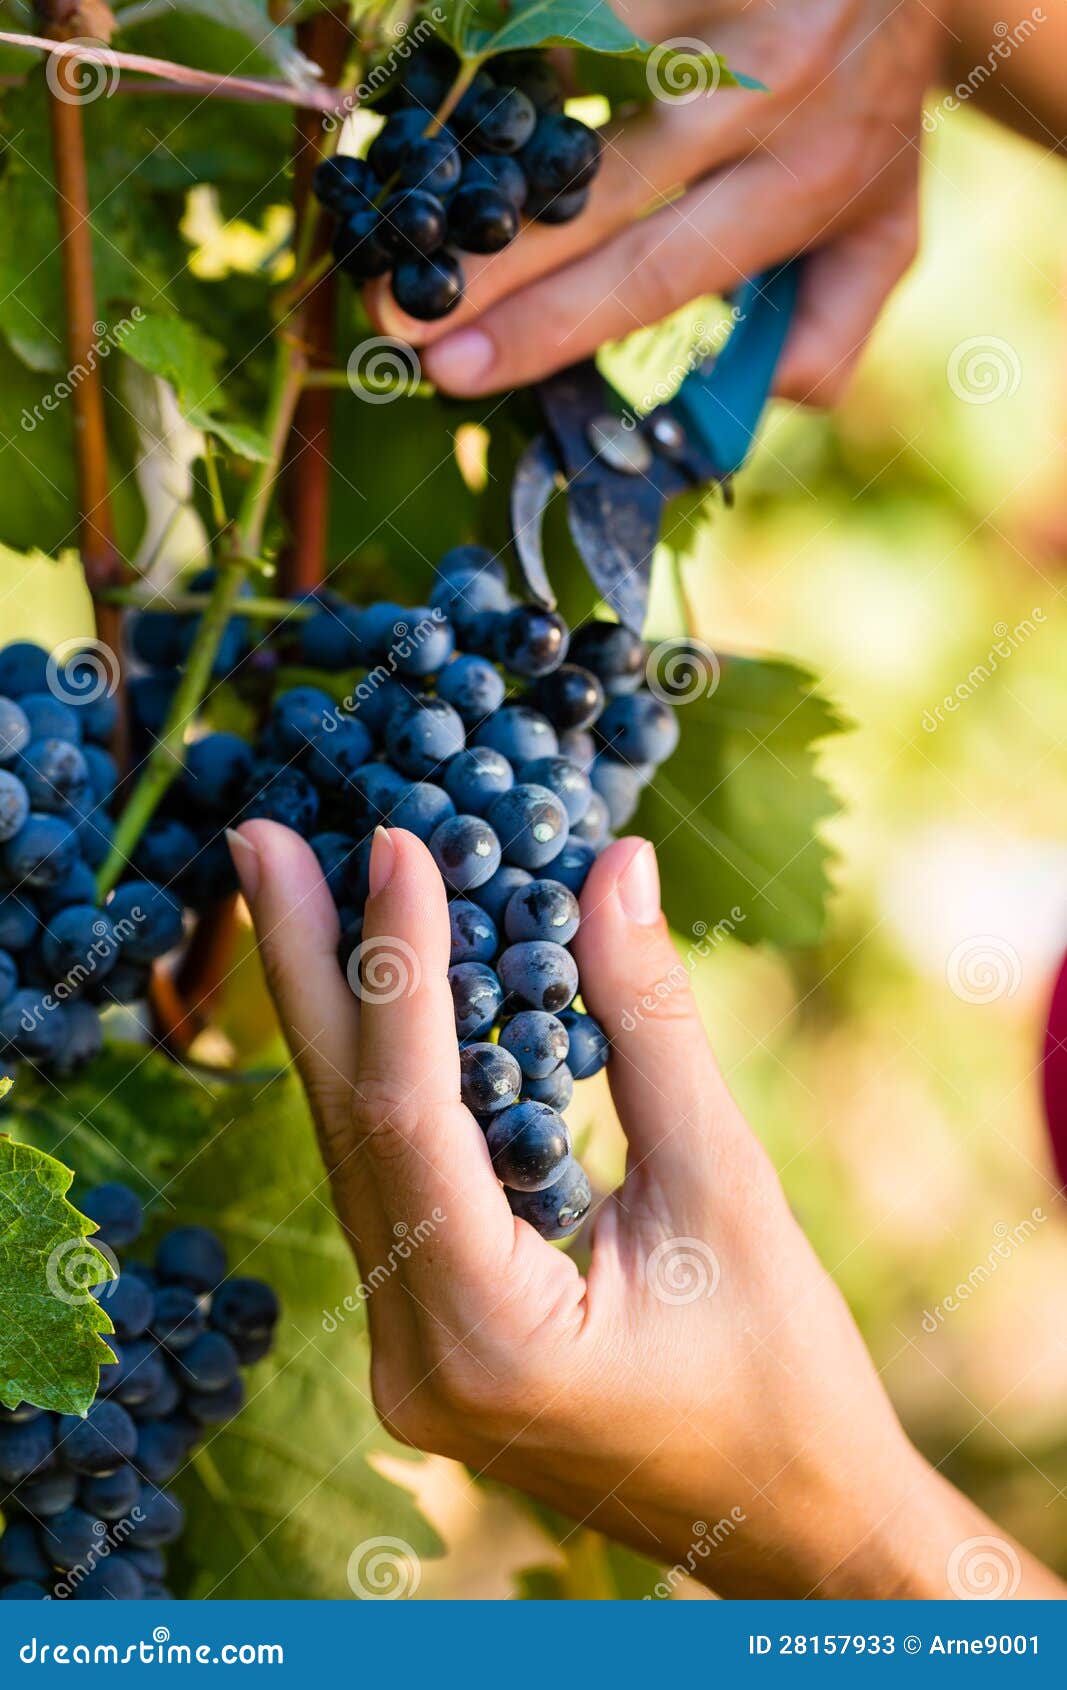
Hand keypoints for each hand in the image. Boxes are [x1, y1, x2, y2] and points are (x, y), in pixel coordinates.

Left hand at [230, 822, 1062, 1597]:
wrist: (794, 1519)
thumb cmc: (783, 1372)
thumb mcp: (727, 1190)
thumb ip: (654, 1030)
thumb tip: (618, 867)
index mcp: (485, 1339)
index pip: (407, 1123)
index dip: (395, 970)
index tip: (394, 844)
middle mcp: (412, 1355)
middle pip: (341, 1129)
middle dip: (302, 971)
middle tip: (257, 837)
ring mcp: (409, 1350)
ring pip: (351, 1151)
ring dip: (329, 1011)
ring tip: (293, 881)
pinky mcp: (431, 1328)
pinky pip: (387, 1179)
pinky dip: (381, 1071)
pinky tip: (369, 984)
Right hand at [367, 0, 943, 405]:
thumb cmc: (870, 111)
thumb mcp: (883, 235)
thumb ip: (829, 333)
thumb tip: (747, 404)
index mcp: (804, 184)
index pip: (653, 272)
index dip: (546, 324)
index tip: (452, 367)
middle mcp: (766, 88)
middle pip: (592, 187)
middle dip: (483, 259)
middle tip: (389, 310)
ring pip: (563, 66)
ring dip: (470, 142)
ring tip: (398, 202)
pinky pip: (561, 3)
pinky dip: (489, 51)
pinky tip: (437, 105)